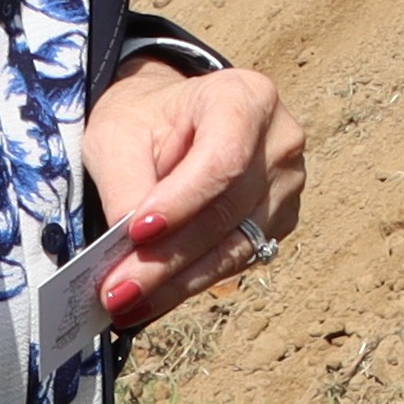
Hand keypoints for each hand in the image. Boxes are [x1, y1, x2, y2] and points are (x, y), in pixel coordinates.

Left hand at [80, 60, 306, 331]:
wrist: (172, 121)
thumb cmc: (145, 120)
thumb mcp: (118, 135)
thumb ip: (125, 184)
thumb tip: (130, 250)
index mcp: (246, 98)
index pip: (223, 157)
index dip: (184, 200)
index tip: (137, 232)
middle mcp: (280, 142)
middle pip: (226, 211)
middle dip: (167, 258)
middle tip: (117, 290)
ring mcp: (287, 185)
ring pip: (233, 247)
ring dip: (176, 283)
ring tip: (125, 305)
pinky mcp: (279, 222)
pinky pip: (236, 261)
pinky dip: (189, 282)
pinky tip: (150, 298)